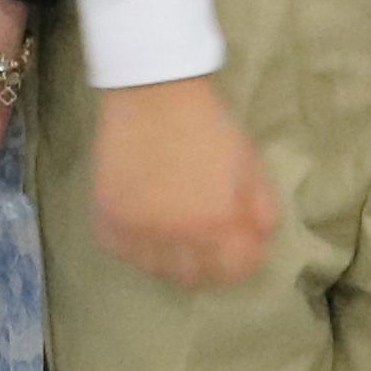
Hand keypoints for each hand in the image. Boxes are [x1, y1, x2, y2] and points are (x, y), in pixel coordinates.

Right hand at [86, 74, 282, 287]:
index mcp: (219, 222)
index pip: (234, 271)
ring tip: (171, 234)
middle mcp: (178, 235)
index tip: (238, 249)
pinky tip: (143, 225)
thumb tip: (260, 243)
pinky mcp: (108, 217)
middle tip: (205, 242)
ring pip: (155, 269)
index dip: (241, 262)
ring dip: (168, 257)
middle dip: (206, 264)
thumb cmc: (208, 126)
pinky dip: (133, 245)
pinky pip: (121, 251)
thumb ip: (263, 210)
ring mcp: (138, 229)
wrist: (154, 93)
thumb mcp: (250, 164)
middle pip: (194, 277)